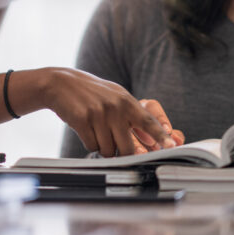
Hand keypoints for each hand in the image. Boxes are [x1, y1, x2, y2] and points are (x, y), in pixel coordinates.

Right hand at [24, 68, 178, 156]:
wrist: (61, 84)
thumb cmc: (92, 92)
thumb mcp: (115, 98)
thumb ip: (134, 117)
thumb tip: (152, 139)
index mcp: (126, 101)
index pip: (148, 122)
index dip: (161, 136)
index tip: (172, 145)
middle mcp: (115, 107)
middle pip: (127, 147)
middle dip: (121, 151)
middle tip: (112, 140)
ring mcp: (98, 114)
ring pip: (108, 150)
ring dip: (102, 146)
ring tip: (96, 129)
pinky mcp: (82, 120)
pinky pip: (91, 146)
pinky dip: (89, 142)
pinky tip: (85, 128)